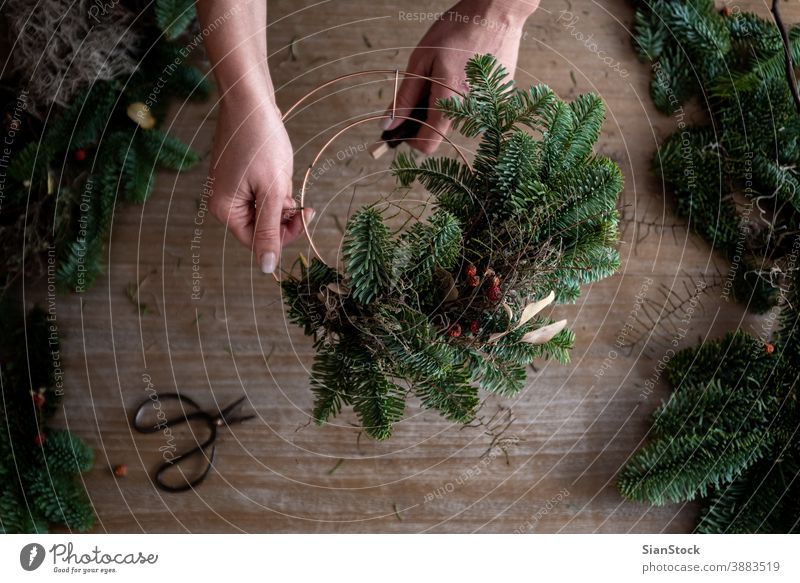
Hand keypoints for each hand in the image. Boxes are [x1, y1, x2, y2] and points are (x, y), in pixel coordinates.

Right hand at [208, 96, 312, 273]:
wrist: (250, 99)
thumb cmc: (260, 142)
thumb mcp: (272, 191)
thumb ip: (271, 231)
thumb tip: (268, 269)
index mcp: (226, 211)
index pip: (258, 242)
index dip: (284, 234)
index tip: (304, 214)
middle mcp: (224, 202)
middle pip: (262, 226)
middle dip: (282, 212)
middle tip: (294, 193)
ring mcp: (230, 187)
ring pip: (265, 208)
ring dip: (280, 196)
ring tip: (281, 172)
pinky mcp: (239, 174)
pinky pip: (262, 191)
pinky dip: (275, 183)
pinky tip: (276, 164)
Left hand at [382, 0, 536, 153]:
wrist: (498, 12)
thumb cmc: (458, 30)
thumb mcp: (421, 61)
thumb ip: (404, 97)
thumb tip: (388, 125)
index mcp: (450, 105)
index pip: (427, 144)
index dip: (411, 137)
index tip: (405, 123)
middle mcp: (472, 112)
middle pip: (442, 128)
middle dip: (429, 112)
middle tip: (429, 82)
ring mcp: (490, 107)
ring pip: (459, 116)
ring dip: (449, 102)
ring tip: (451, 71)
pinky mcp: (501, 98)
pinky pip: (476, 105)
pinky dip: (467, 93)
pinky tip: (467, 70)